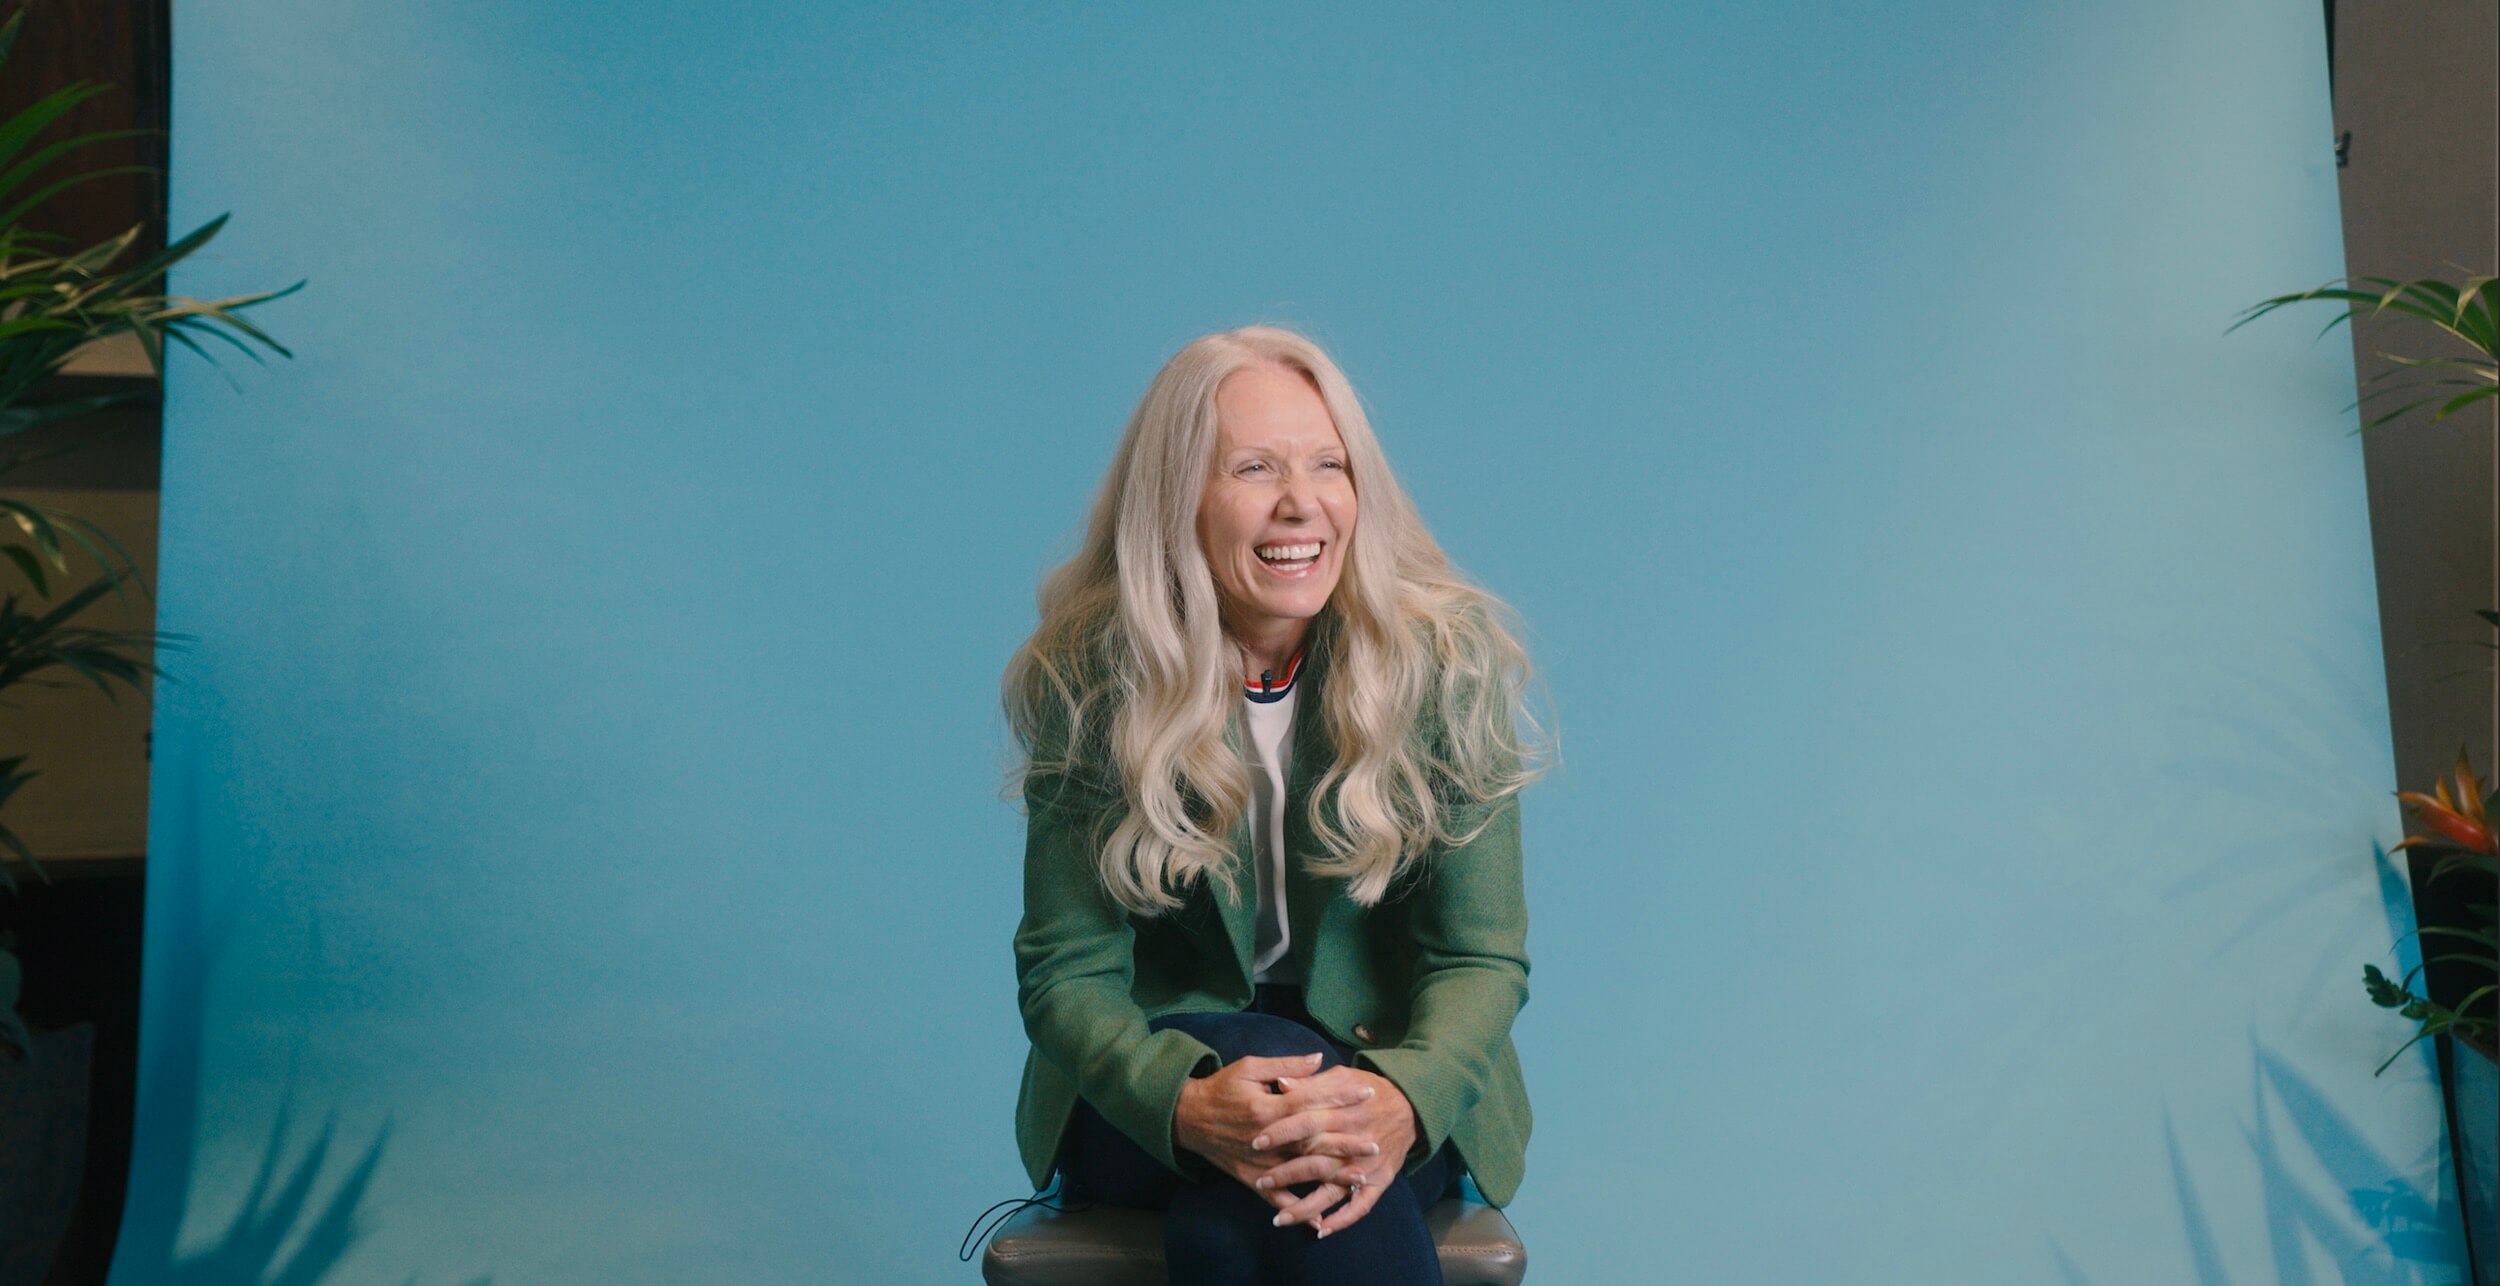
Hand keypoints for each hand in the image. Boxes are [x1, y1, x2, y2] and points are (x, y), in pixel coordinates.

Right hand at [1171, 1053, 1380, 1194]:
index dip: (1341, 1097)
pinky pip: (1276, 1198)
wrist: (1188, 1117)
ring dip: (1332, 1176)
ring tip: (1362, 1178)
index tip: (1367, 1093)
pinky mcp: (1251, 1178)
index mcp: (1267, 1109)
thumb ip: (1285, 1066)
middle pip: (1313, 1142)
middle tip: (1375, 1143)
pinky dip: (1297, 1210)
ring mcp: (1260, 1163)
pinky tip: (1319, 1220)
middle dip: (1346, 1143)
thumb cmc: (1221, 1088)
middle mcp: (1267, 1140)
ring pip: (1301, 1172)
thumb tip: (1318, 1059)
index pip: (1312, 1102)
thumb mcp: (1249, 1068)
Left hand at [1248, 1065, 1416, 1237]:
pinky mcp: (1381, 1181)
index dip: (1281, 1133)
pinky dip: (1342, 1220)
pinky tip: (1320, 1231)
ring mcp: (1368, 1166)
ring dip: (1306, 1207)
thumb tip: (1279, 1083)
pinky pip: (1361, 1206)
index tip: (1256, 1142)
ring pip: (1333, 1191)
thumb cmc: (1368, 1090)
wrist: (1411, 1105)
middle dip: (1286, 1174)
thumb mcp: (1341, 1077)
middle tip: (1260, 1182)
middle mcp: (1355, 1142)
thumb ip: (1310, 1083)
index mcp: (1344, 1113)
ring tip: (1279, 1219)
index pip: (1307, 1123)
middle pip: (1315, 1160)